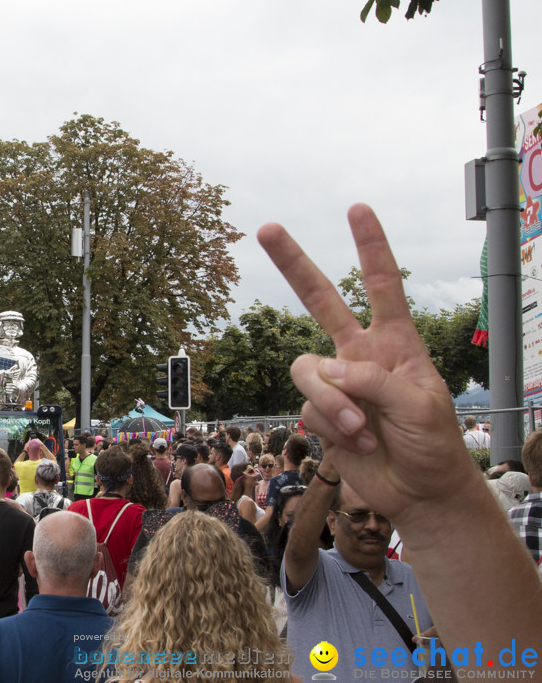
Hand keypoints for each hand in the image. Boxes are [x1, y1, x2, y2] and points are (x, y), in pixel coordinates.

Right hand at [257, 205, 474, 525]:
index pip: (383, 285)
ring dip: (331, 401)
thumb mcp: (421, 404)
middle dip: (292, 263)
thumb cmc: (435, 443)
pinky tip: (358, 442)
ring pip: (306, 369)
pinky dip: (332, 427)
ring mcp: (336, 384)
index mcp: (395, 342)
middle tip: (266, 228)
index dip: (370, 247)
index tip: (357, 209)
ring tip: (360, 427)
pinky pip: (308, 408)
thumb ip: (375, 380)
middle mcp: (359, 354)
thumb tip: (329, 370)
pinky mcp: (320, 413)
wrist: (419, 492)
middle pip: (320, 299)